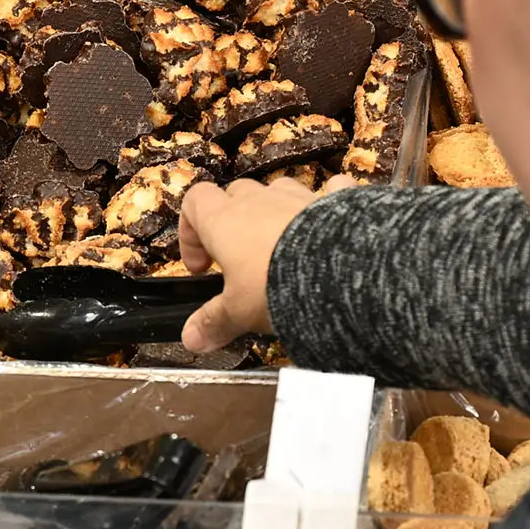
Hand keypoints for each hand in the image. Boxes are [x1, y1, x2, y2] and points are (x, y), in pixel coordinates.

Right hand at [176, 175, 358, 351]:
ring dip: (274, 211)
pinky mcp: (335, 199)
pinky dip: (326, 200)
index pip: (194, 200)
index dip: (191, 229)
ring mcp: (298, 195)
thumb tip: (190, 339)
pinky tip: (328, 219)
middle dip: (233, 220)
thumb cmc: (275, 286)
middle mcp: (259, 200)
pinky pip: (329, 189)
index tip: (202, 266)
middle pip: (235, 194)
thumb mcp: (239, 312)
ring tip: (282, 245)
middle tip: (240, 261)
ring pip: (277, 189)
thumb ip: (213, 321)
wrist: (340, 272)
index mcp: (225, 221)